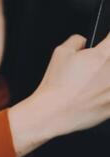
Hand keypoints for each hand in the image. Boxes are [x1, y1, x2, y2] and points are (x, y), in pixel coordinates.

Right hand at [9, 34, 109, 156]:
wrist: (54, 112)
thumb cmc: (56, 86)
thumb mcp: (60, 53)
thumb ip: (76, 40)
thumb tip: (82, 41)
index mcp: (103, 56)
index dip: (107, 41)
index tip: (104, 46)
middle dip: (105, 62)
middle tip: (94, 68)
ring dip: (104, 79)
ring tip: (92, 83)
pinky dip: (104, 94)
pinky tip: (93, 95)